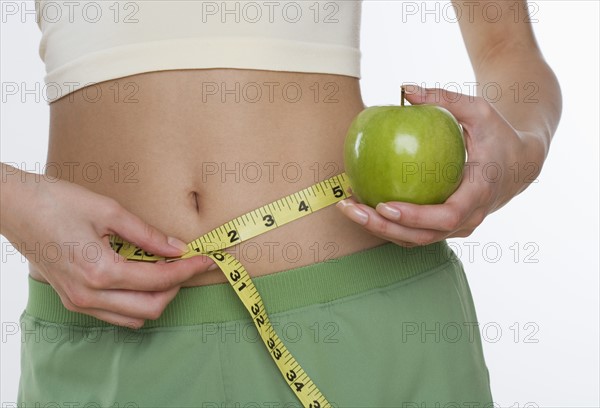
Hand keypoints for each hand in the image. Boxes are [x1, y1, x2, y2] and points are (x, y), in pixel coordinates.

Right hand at [5, 172, 214, 327]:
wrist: (12, 207)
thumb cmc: (55, 202)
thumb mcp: (108, 210)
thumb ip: (147, 234)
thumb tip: (178, 247)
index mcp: (100, 272)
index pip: (159, 280)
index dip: (188, 270)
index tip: (207, 259)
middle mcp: (89, 295)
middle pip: (152, 307)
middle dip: (177, 287)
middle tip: (189, 264)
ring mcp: (79, 302)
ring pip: (134, 317)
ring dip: (157, 297)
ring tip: (167, 270)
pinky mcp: (73, 300)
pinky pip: (115, 314)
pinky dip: (136, 301)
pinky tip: (142, 277)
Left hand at [336, 85, 536, 246]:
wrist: (519, 164)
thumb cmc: (497, 134)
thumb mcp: (479, 110)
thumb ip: (445, 99)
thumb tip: (405, 88)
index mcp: (479, 193)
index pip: (447, 216)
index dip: (415, 216)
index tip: (384, 205)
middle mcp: (469, 219)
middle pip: (423, 236)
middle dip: (384, 227)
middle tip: (352, 209)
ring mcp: (458, 227)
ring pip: (415, 239)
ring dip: (380, 229)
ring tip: (348, 208)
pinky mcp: (446, 227)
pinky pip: (414, 233)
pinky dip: (388, 224)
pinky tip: (362, 205)